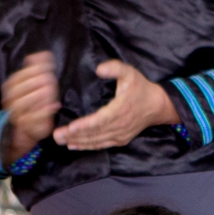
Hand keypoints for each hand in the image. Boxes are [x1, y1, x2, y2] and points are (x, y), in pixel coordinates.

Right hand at [1, 52, 61, 164]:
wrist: (24, 130)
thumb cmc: (32, 103)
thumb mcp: (35, 84)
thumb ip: (39, 68)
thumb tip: (45, 53)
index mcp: (10, 87)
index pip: (20, 75)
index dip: (35, 69)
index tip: (49, 66)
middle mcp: (10, 100)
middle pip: (22, 87)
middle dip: (38, 81)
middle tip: (52, 79)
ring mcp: (16, 114)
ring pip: (25, 102)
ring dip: (40, 95)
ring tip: (52, 90)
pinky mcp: (26, 127)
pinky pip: (33, 118)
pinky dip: (45, 111)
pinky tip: (55, 105)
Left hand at [53, 61, 179, 150]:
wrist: (157, 105)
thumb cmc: (141, 88)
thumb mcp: (130, 72)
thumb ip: (114, 68)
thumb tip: (99, 69)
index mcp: (121, 110)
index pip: (99, 120)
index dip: (84, 126)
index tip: (69, 128)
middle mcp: (120, 125)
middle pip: (94, 133)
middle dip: (74, 136)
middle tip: (56, 136)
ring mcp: (121, 135)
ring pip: (96, 141)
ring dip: (78, 142)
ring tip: (61, 141)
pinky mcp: (121, 139)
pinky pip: (102, 145)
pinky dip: (88, 146)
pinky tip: (74, 146)